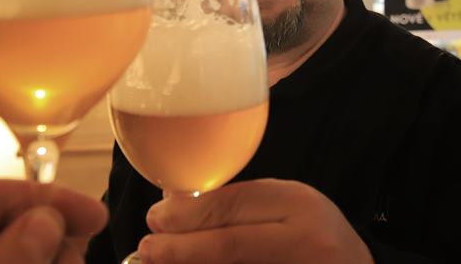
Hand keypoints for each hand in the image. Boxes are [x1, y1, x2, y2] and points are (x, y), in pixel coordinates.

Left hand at [138, 178, 373, 263]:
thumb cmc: (312, 234)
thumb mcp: (284, 204)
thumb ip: (238, 202)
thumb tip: (173, 202)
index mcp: (298, 205)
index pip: (234, 206)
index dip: (188, 214)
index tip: (156, 217)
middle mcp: (303, 240)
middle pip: (229, 245)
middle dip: (179, 248)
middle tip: (148, 247)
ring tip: (157, 262)